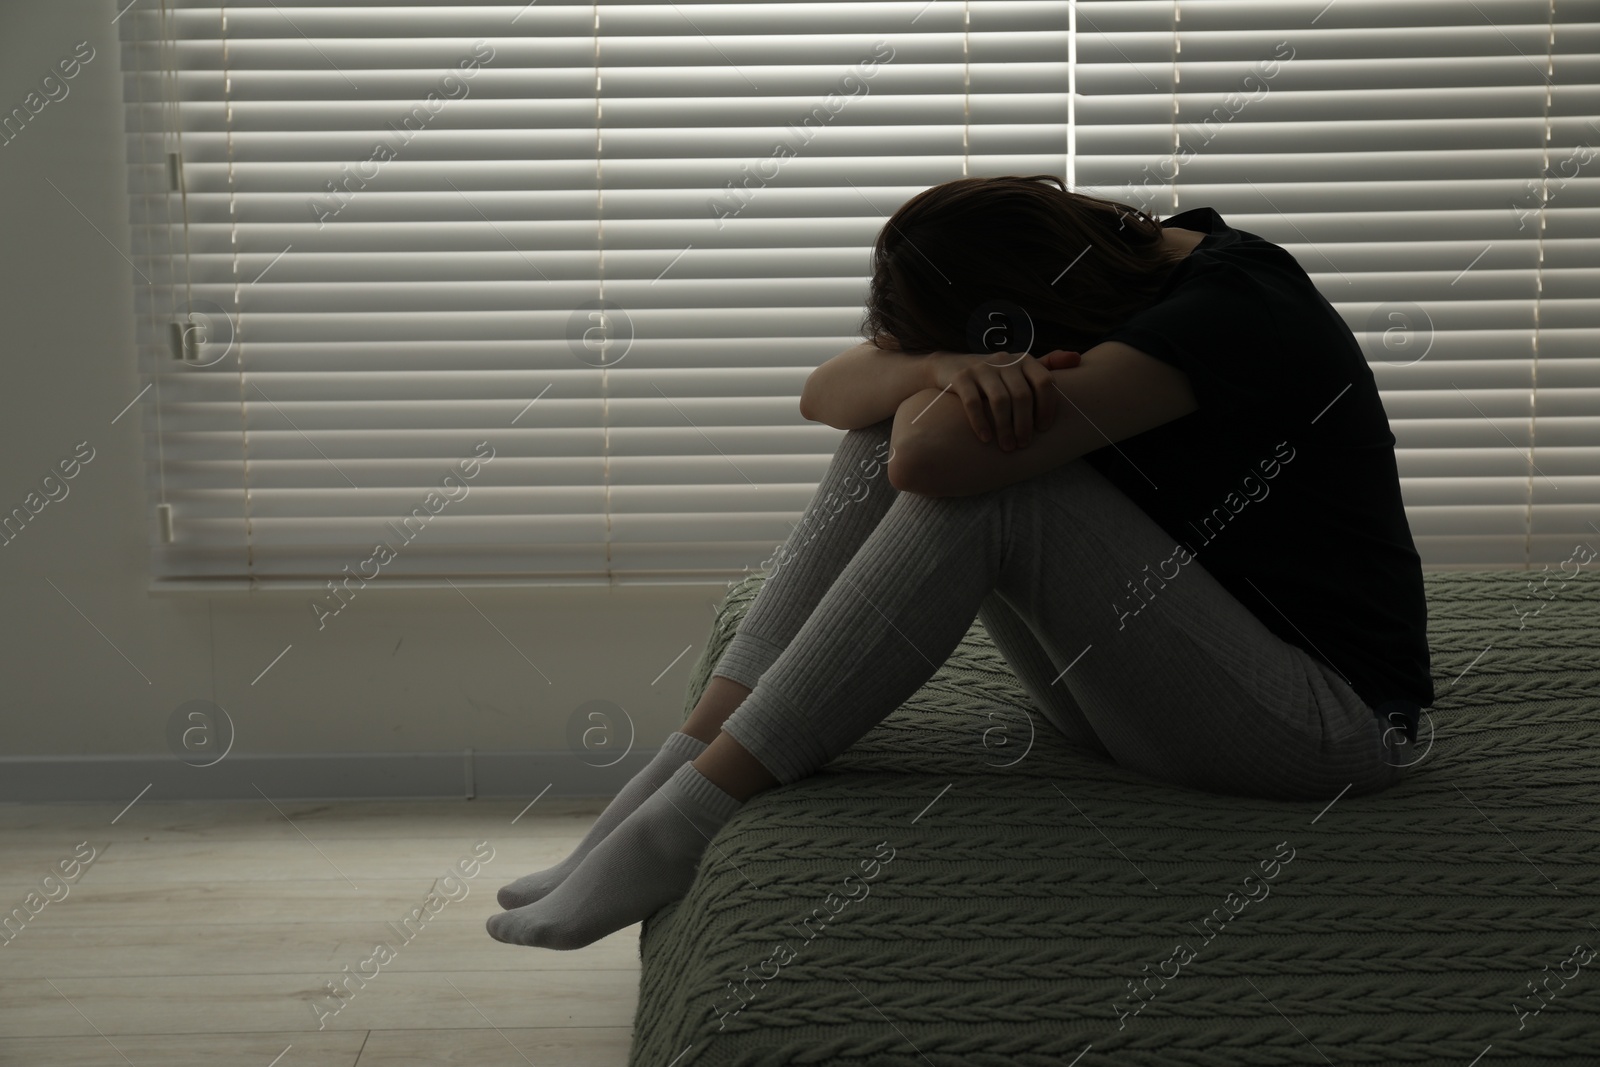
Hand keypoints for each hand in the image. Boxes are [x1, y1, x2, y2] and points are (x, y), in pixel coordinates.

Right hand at [924, 349, 1081, 449]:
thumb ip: (1047, 365)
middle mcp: (1004, 360)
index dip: (1047, 408)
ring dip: (1005, 428)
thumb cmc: (991, 375)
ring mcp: (981, 368)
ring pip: (999, 400)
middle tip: (1023, 445)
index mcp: (1023, 360)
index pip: (1044, 382)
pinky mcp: (960, 377)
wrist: (947, 367)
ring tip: (1007, 447)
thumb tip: (1078, 359)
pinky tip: (985, 439)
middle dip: (1024, 425)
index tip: (1043, 429)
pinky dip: (980, 423)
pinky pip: (973, 403)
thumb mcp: (1018, 367)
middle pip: (1022, 395)